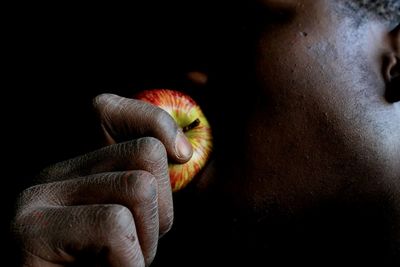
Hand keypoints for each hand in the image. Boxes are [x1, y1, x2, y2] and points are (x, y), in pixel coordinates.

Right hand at [13, 93, 192, 266]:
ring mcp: (35, 197)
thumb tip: (181, 152)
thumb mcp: (128, 222)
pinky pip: (116, 226)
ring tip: (119, 263)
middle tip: (138, 245)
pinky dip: (130, 261)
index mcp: (72, 166)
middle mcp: (49, 172)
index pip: (108, 107)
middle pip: (144, 152)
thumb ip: (142, 185)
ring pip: (138, 186)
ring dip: (147, 241)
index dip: (156, 124)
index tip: (181, 154)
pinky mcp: (30, 232)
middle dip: (161, 209)